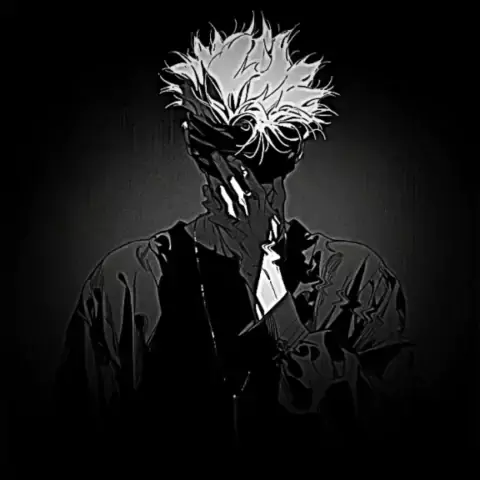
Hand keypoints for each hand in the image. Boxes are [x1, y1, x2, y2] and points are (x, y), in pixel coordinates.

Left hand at [202, 151, 283, 290]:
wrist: (262, 254)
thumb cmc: (272, 236)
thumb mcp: (279, 212)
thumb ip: (278, 193)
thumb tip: (278, 177)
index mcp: (259, 200)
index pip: (248, 178)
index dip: (239, 166)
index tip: (232, 158)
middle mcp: (245, 204)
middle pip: (232, 182)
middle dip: (222, 167)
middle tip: (215, 156)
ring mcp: (234, 214)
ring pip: (221, 194)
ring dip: (213, 181)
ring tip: (207, 171)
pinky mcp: (227, 224)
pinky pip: (215, 211)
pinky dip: (209, 203)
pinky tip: (204, 195)